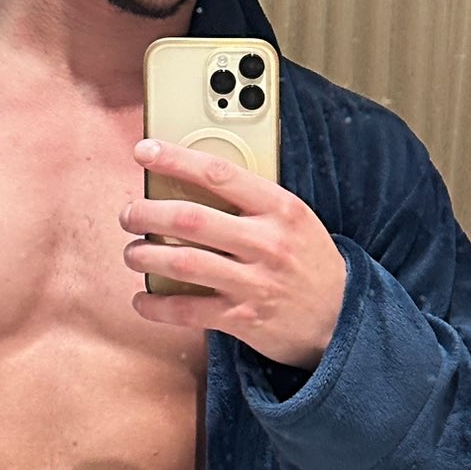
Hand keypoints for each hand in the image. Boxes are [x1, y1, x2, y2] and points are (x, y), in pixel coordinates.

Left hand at [122, 140, 347, 369]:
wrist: (340, 317)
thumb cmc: (308, 261)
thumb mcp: (294, 220)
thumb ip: (252, 201)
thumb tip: (193, 181)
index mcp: (281, 208)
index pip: (220, 174)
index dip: (175, 159)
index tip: (144, 152)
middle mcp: (267, 243)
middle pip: (191, 220)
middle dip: (147, 214)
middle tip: (130, 215)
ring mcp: (255, 282)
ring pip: (183, 263)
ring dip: (145, 257)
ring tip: (133, 253)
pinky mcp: (243, 318)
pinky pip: (187, 311)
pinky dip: (156, 306)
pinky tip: (142, 299)